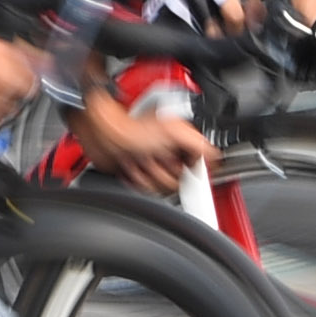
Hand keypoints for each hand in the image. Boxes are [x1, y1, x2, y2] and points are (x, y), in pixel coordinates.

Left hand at [71, 77, 212, 196]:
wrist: (101, 133)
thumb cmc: (130, 125)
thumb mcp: (174, 130)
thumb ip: (200, 145)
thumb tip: (214, 159)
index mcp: (182, 142)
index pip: (199, 168)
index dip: (190, 170)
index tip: (183, 167)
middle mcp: (169, 154)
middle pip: (178, 183)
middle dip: (162, 171)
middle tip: (152, 155)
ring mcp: (153, 166)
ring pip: (160, 188)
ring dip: (146, 173)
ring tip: (138, 158)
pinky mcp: (137, 176)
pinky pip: (144, 191)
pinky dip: (134, 179)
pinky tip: (129, 165)